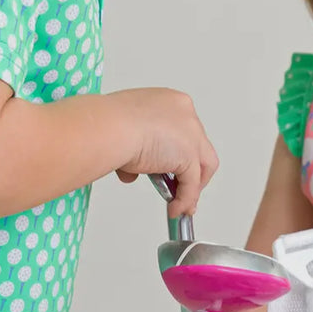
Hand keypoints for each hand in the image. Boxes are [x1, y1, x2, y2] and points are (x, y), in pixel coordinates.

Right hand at [110, 88, 218, 215]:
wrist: (109, 127)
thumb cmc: (109, 123)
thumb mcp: (124, 133)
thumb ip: (135, 150)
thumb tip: (131, 171)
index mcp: (171, 101)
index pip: (184, 130)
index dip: (178, 151)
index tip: (171, 166)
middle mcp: (186, 114)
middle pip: (198, 147)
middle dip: (188, 169)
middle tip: (176, 186)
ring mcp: (191, 135)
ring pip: (203, 165)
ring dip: (192, 186)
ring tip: (180, 202)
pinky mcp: (189, 157)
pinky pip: (191, 185)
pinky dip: (184, 200)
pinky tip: (174, 210)